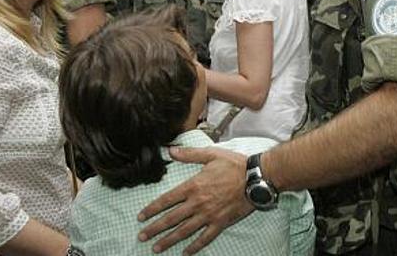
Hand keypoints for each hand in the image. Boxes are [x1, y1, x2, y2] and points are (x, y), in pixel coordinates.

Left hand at [137, 147, 252, 253]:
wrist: (256, 178)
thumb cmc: (235, 165)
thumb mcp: (211, 155)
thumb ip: (189, 154)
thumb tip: (171, 150)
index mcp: (194, 186)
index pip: (167, 200)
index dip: (152, 209)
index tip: (141, 216)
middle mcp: (198, 203)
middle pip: (171, 218)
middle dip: (154, 228)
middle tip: (142, 236)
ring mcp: (209, 215)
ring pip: (184, 231)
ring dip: (168, 240)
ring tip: (156, 247)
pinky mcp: (220, 222)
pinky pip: (205, 237)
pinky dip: (194, 246)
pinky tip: (185, 252)